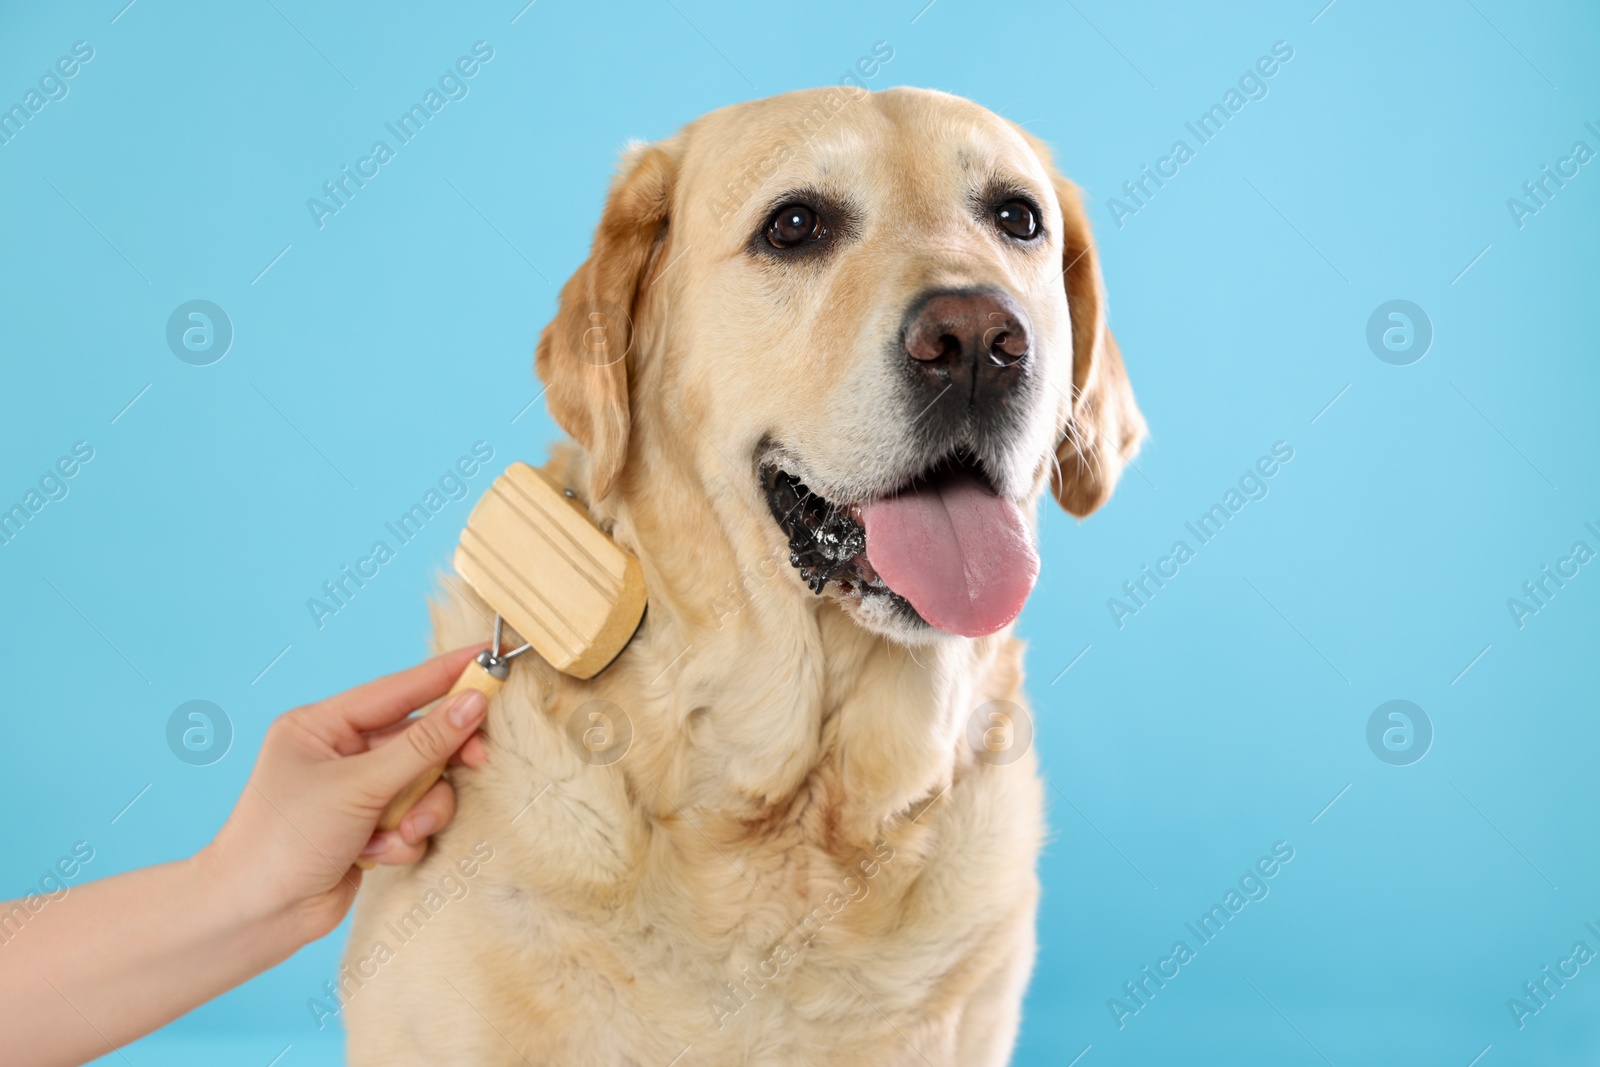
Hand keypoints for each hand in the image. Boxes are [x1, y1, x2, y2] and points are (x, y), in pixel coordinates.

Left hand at [202, 645, 491, 942]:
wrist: (254, 918)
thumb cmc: (284, 841)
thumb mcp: (358, 786)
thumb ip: (422, 745)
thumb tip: (472, 704)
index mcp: (323, 726)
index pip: (398, 689)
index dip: (446, 675)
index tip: (488, 657)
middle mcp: (341, 754)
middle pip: (418, 739)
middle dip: (440, 760)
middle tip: (478, 759)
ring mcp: (357, 793)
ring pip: (424, 784)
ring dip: (422, 811)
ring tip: (402, 831)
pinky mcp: (370, 829)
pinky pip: (415, 820)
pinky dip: (405, 839)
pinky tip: (377, 855)